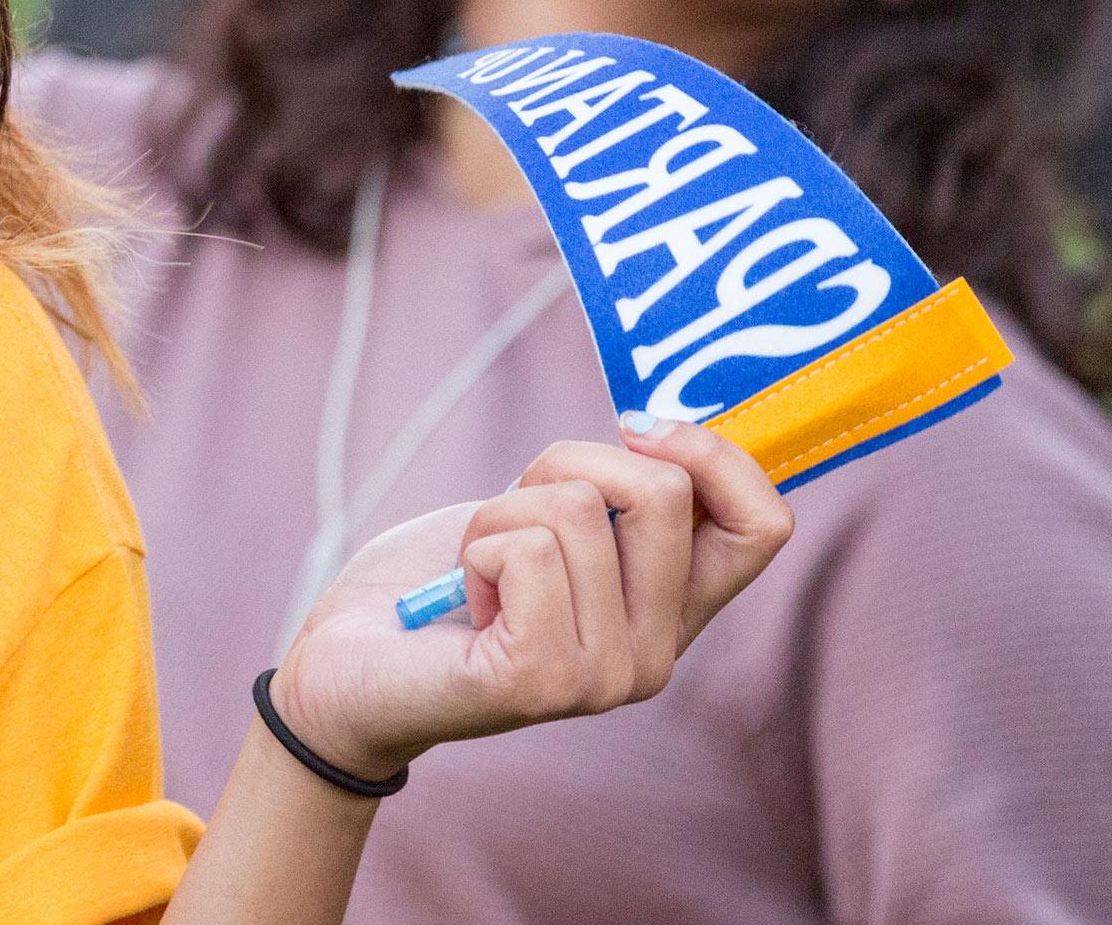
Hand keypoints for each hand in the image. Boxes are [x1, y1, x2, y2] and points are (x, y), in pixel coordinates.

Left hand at [268, 420, 792, 779]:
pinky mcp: (544, 680)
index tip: (634, 430)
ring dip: (499, 510)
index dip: (715, 454)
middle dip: (564, 463)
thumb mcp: (540, 518)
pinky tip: (460, 599)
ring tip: (474, 566)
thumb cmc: (439, 580)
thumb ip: (608, 493)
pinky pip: (525, 550)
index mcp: (671, 612)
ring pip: (578, 509)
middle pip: (663, 491)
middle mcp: (657, 655)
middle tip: (510, 511)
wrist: (347, 667)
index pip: (764, 525)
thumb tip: (658, 430)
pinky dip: (474, 547)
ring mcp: (607, 676)